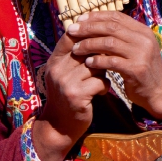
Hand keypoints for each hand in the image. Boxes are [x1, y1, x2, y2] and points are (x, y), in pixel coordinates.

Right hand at [33, 30, 108, 160]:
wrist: (59, 126)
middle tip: (107, 61)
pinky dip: (104, 86)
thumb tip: (97, 36)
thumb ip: (75, 57)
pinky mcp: (76, 95)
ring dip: (103, 72)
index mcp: (54, 61)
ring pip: (95, 65)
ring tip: (101, 79)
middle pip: (87, 49)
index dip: (88, 34)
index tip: (102, 37)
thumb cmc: (68, 95)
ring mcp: (65, 82)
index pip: (70, 36)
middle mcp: (57, 69)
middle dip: (100, 55)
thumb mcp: (66, 74)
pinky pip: (100, 81)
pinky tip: (101, 91)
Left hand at [67, 10, 161, 119]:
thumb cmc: (142, 69)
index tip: (79, 20)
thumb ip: (121, 37)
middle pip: (111, 27)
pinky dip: (97, 60)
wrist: (159, 91)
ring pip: (109, 43)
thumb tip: (94, 25)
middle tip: (71, 31)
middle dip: (88, 28)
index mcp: (143, 31)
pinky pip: (111, 61)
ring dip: (89, 44)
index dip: (96, 16)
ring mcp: (142, 54)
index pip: (116, 16)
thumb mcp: (135, 49)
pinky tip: (88, 62)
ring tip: (76, 49)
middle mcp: (144, 39)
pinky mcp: (137, 69)